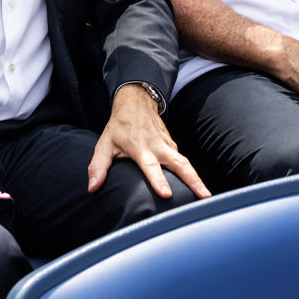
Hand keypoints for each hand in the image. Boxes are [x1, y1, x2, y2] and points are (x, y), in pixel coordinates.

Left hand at [88, 84, 209, 199]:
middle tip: (204, 197)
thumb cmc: (119, 126)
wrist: (136, 102)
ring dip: (197, 179)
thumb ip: (98, 167)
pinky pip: (183, 161)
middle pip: (180, 164)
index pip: (150, 166)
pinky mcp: (172, 145)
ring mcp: (168, 144)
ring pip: (185, 163)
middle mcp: (158, 145)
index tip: (166, 194)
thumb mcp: (104, 144)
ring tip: (206, 197)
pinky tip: (197, 188)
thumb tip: (92, 188)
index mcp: (140, 146)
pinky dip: (191, 174)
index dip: (158, 180)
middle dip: (193, 181)